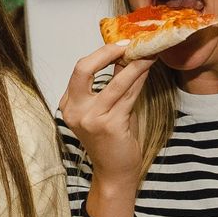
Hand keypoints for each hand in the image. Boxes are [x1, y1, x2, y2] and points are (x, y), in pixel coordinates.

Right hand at [59, 42, 153, 184]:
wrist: (115, 172)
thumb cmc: (112, 140)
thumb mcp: (107, 108)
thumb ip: (111, 82)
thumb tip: (124, 55)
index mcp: (69, 104)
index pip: (80, 70)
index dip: (101, 54)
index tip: (120, 45)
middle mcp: (75, 111)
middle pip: (84, 69)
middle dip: (107, 52)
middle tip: (129, 44)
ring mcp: (90, 119)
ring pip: (115, 82)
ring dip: (135, 64)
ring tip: (149, 54)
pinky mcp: (109, 125)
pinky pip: (128, 95)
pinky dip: (140, 80)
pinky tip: (148, 71)